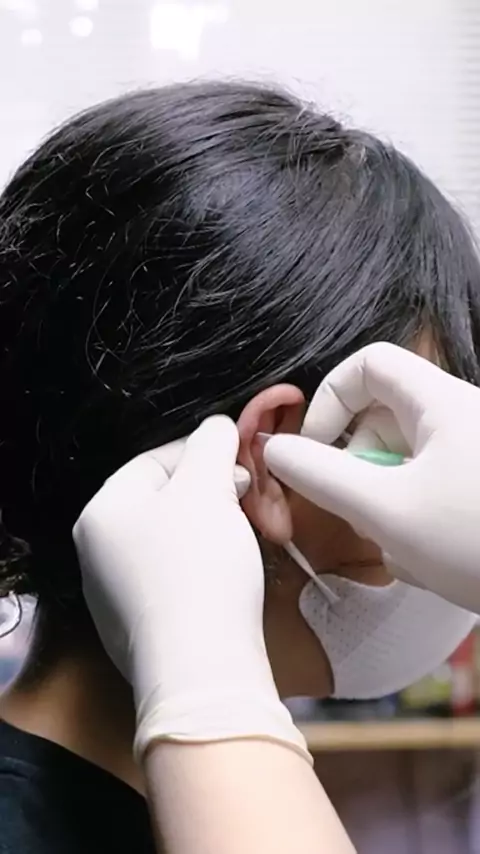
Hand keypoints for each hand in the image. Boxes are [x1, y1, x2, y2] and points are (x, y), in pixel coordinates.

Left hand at [73, 415, 306, 761]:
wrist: (202, 670)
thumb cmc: (198, 568)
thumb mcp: (207, 488)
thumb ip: (212, 444)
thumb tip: (217, 428)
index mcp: (101, 513)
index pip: (155, 461)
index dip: (204, 453)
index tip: (243, 462)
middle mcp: (98, 554)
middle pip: (164, 502)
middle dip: (212, 493)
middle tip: (249, 499)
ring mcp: (117, 596)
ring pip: (174, 541)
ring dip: (213, 529)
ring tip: (246, 534)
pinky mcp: (144, 629)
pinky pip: (177, 580)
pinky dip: (206, 570)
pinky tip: (231, 577)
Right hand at [263, 343, 479, 613]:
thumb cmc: (478, 541)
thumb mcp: (387, 511)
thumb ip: (321, 476)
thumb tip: (274, 450)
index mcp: (441, 403)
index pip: (369, 364)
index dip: (329, 399)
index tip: (313, 450)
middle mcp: (462, 420)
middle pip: (384, 422)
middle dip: (361, 473)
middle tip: (363, 517)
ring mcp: (474, 458)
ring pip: (407, 467)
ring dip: (390, 510)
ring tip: (409, 552)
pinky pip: (433, 495)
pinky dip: (420, 526)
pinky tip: (436, 563)